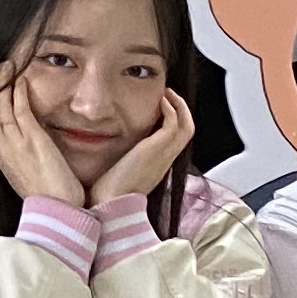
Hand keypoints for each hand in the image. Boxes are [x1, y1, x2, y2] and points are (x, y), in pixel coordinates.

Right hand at [0, 64, 80, 208]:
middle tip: (1, 66)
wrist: (57, 210)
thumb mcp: (26, 170)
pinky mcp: (31, 139)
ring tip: (10, 65)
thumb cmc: (47, 195)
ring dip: (4, 81)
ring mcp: (14, 142)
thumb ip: (22, 150)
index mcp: (0, 153)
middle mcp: (2, 146)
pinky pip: (19, 109)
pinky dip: (18, 92)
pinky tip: (22, 80)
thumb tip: (27, 135)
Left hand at [90, 85, 194, 206]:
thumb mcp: (121, 173)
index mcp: (158, 166)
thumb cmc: (109, 194)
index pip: (175, 141)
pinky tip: (161, 100)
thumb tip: (109, 153)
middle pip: (187, 131)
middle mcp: (165, 159)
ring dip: (179, 106)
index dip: (174, 124)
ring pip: (186, 126)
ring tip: (167, 93)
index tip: (162, 110)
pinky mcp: (158, 148)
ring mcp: (164, 154)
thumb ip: (122, 161)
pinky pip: (174, 124)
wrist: (110, 204)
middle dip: (181, 111)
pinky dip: (171, 109)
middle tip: (169, 96)